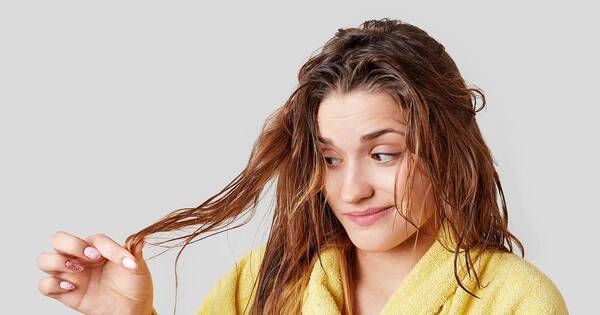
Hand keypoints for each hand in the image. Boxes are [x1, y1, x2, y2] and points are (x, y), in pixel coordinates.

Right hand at [37, 231, 153, 314]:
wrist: (131, 308)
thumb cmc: (133, 284)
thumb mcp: (137, 267)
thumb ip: (134, 252)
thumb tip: (141, 238)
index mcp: (96, 247)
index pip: (94, 239)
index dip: (107, 247)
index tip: (124, 261)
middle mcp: (79, 257)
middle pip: (58, 239)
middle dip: (71, 245)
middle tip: (92, 258)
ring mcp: (69, 274)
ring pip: (44, 260)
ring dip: (58, 262)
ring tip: (79, 270)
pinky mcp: (63, 292)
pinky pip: (44, 285)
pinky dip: (52, 284)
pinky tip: (72, 287)